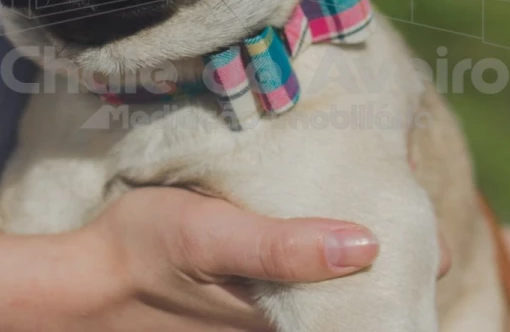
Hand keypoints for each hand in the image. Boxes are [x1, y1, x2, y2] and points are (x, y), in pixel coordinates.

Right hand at [71, 187, 382, 330]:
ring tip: (377, 191)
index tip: (424, 216)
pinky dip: (320, 240)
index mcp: (290, 318)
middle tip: (407, 196)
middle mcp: (287, 321)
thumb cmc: (146, 254)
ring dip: (356, 242)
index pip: (373, 297)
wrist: (86, 283)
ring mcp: (267, 310)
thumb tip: (367, 245)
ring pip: (334, 280)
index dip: (409, 261)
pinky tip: (324, 208)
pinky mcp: (248, 297)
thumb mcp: (214, 239)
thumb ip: (283, 247)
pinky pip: (301, 273)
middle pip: (359, 289)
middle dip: (388, 248)